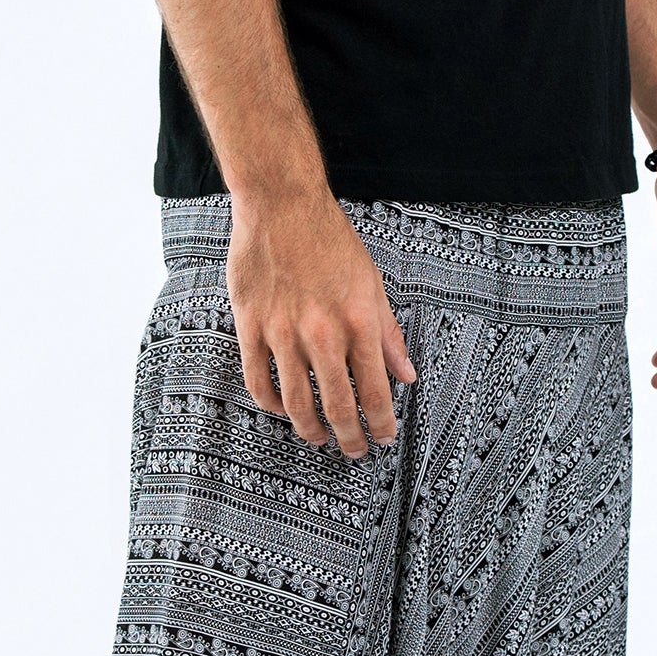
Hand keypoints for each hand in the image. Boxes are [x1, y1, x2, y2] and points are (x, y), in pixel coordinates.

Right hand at [226, 187, 416, 458]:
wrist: (282, 205)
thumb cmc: (330, 240)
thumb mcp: (372, 284)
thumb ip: (388, 334)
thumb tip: (406, 375)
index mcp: (359, 322)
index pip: (375, 391)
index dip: (382, 423)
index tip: (384, 437)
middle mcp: (322, 333)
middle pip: (338, 406)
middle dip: (350, 437)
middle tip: (355, 450)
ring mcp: (283, 332)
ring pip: (296, 402)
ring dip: (310, 429)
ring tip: (318, 438)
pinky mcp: (251, 325)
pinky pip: (258, 379)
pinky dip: (270, 403)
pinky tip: (280, 409)